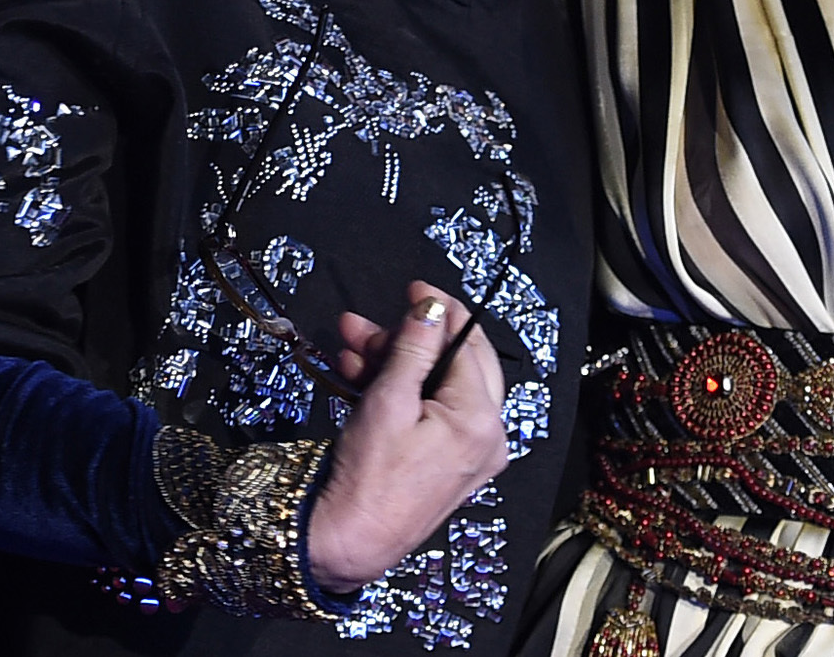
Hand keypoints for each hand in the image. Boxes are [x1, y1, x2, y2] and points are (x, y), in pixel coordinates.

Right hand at [306, 282, 507, 591]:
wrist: (347, 543)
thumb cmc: (367, 480)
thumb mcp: (388, 401)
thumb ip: (414, 348)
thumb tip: (431, 307)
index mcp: (480, 419)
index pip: (468, 345)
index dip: (439, 311)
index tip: (415, 289)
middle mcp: (487, 436)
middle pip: (454, 363)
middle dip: (408, 339)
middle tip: (369, 326)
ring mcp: (471, 452)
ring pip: (437, 385)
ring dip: (395, 363)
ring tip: (352, 347)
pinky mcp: (451, 462)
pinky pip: (431, 412)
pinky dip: (400, 392)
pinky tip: (361, 375)